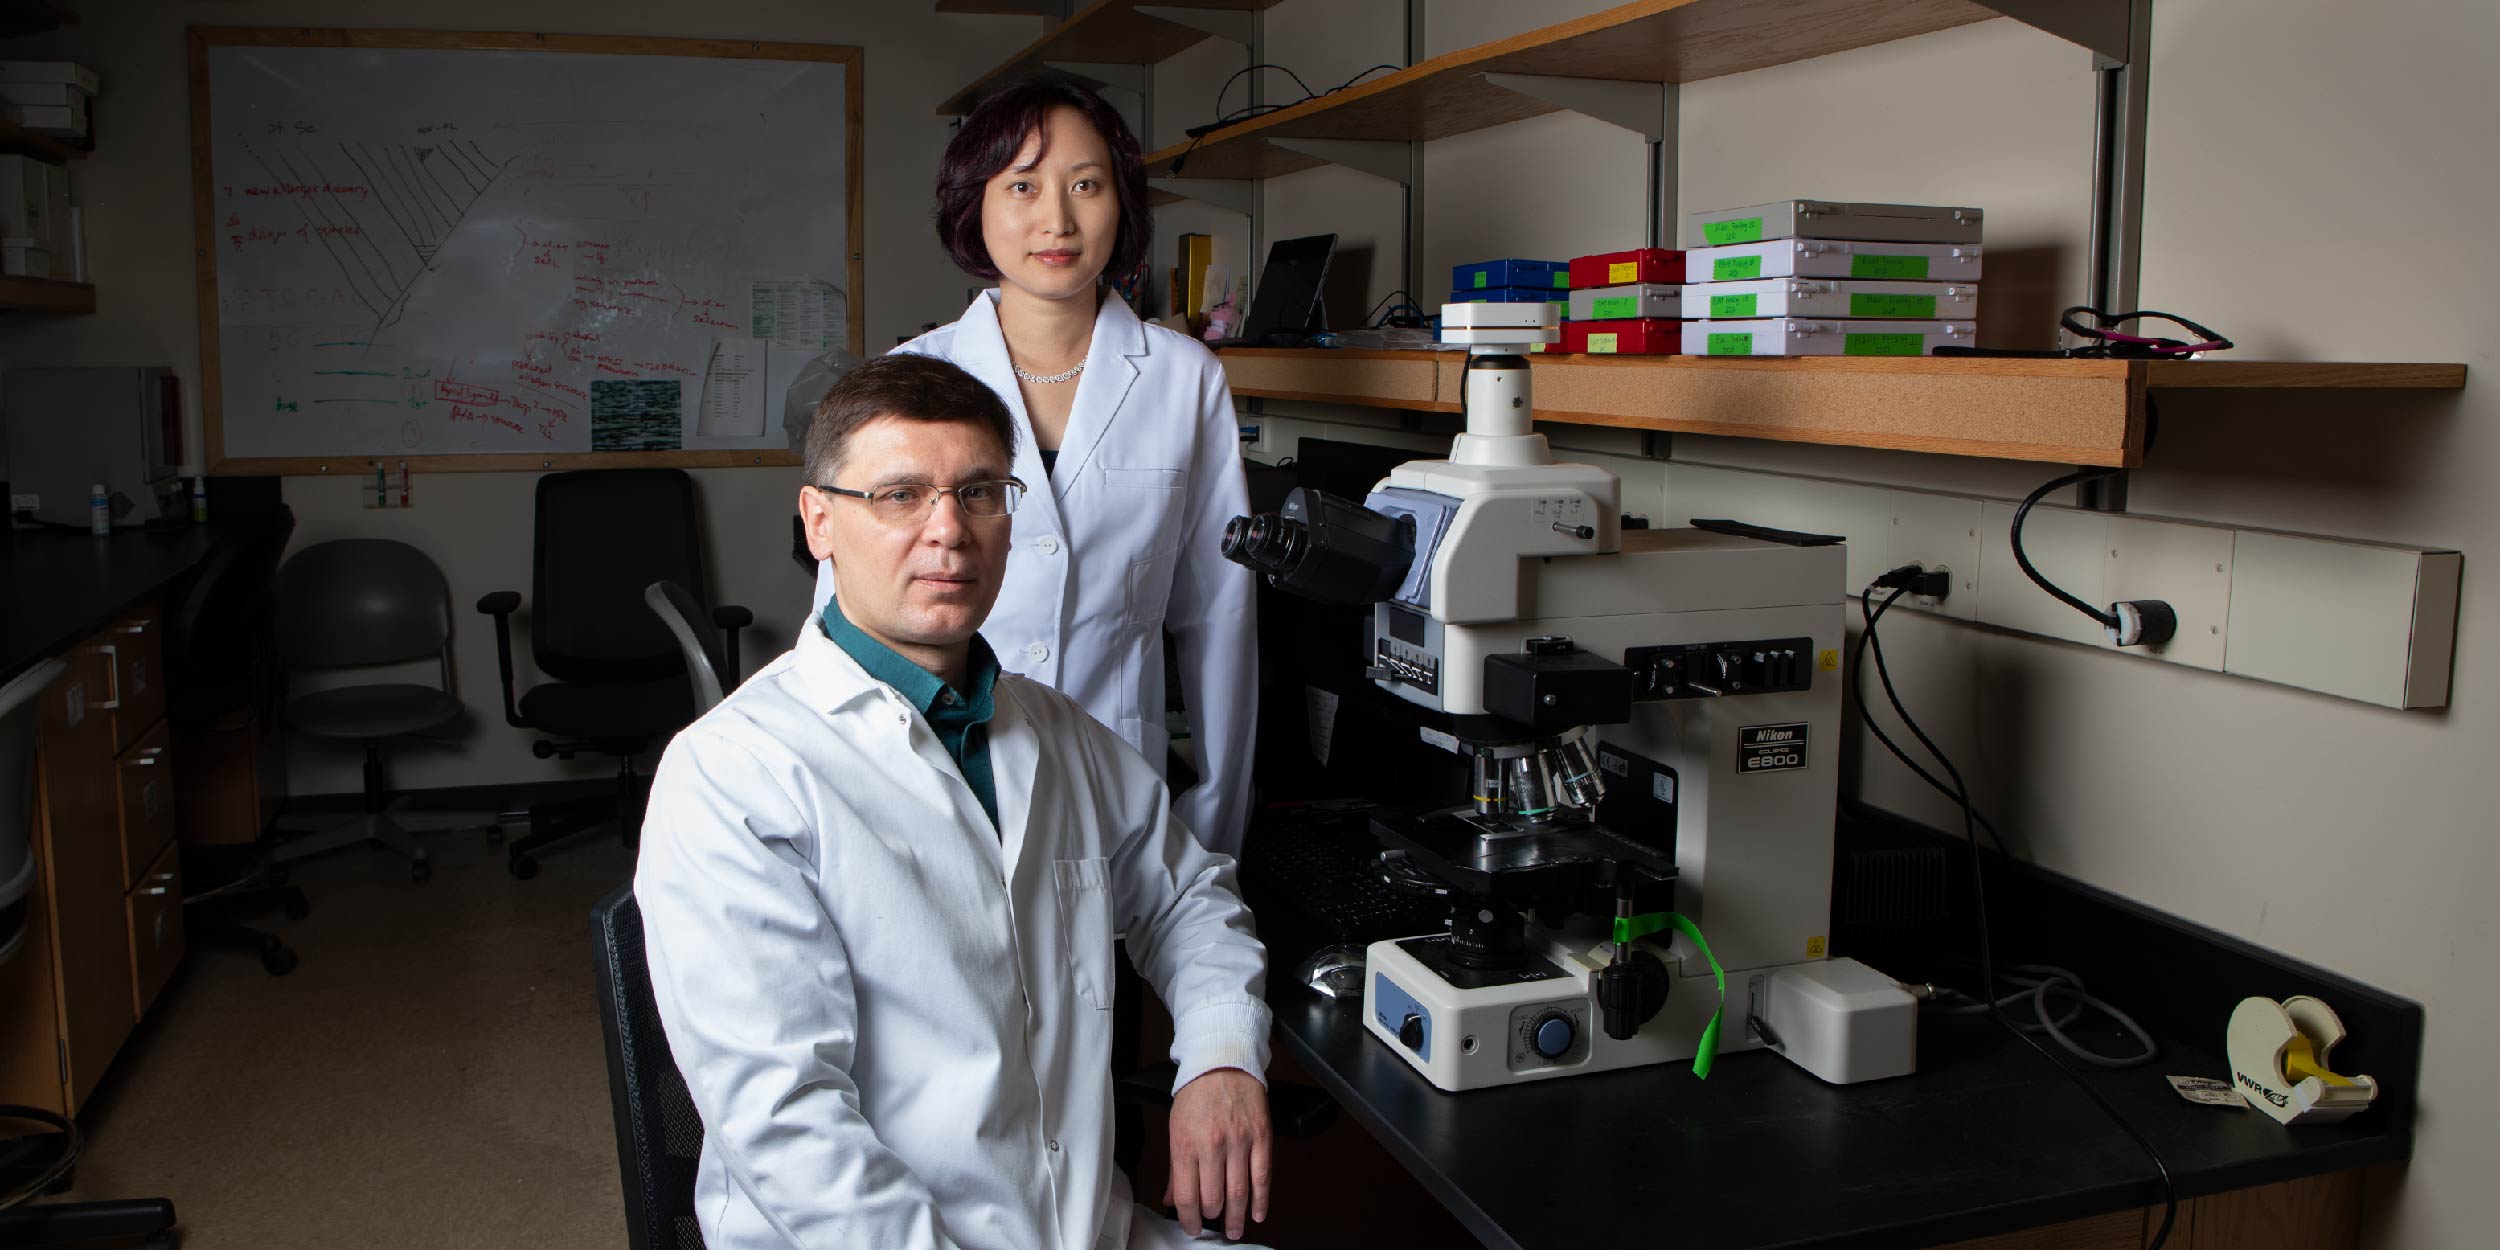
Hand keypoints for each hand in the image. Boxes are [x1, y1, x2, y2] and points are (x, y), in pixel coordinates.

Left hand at [1163, 1067, 1270, 1240]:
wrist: (1223, 1062)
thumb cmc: (1197, 1094)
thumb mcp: (1176, 1129)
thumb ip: (1174, 1169)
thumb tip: (1172, 1200)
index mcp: (1186, 1144)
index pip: (1186, 1195)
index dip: (1189, 1220)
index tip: (1192, 1227)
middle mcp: (1212, 1144)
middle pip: (1213, 1198)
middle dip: (1212, 1217)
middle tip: (1213, 1223)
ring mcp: (1239, 1141)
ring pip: (1239, 1192)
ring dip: (1237, 1217)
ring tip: (1234, 1229)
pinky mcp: (1261, 1137)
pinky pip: (1263, 1176)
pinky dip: (1261, 1200)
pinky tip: (1257, 1213)